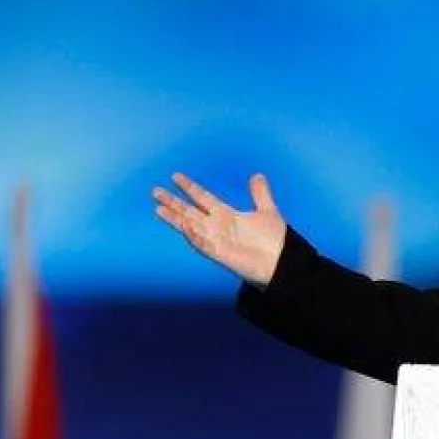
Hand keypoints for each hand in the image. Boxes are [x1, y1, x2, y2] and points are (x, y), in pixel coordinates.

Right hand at [153, 173, 286, 286]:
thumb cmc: (274, 241)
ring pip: (190, 226)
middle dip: (174, 202)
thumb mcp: (267, 211)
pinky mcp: (220, 253)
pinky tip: (185, 227)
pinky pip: (203, 244)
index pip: (203, 198)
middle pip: (190, 211)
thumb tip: (257, 175)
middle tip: (156, 191)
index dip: (190, 188)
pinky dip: (194, 236)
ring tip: (158, 208)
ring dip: (175, 218)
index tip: (176, 176)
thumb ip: (260, 193)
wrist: (282, 263)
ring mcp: (217, 240)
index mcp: (227, 215)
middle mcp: (218, 226)